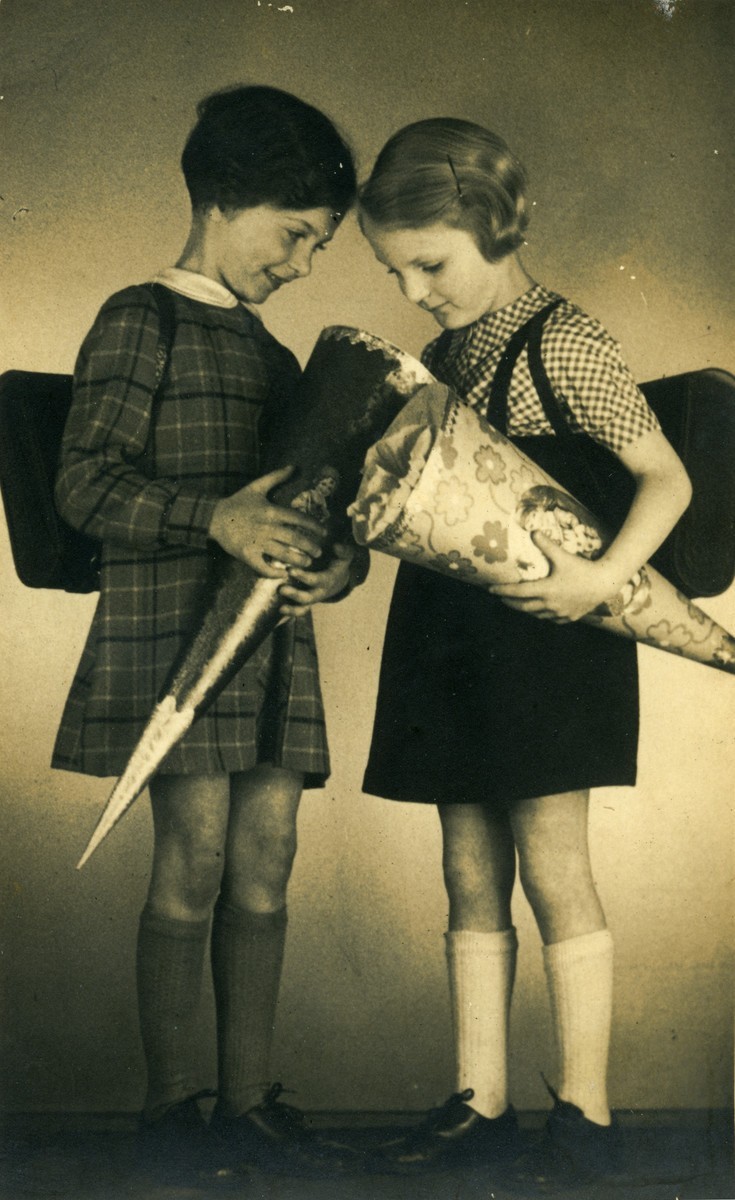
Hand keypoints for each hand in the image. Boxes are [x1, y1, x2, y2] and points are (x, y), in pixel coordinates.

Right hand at [209, 465, 325, 575]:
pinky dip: (275, 572)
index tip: (324, 532)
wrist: (214, 517)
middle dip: (310, 547)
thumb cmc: (238, 502)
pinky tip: (284, 574)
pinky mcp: (247, 554)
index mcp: (272, 511)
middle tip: (319, 553)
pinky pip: (263, 567)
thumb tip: (293, 466)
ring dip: (298, 561)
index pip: (299, 519)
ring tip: (307, 564)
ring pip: (283, 554)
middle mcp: (267, 527)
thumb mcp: (257, 487)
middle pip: (295, 539)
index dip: (314, 526)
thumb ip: (276, 477)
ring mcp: (257, 542)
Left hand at [278, 543, 355, 616]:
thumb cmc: (339, 562)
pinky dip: (291, 612)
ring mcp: (313, 598)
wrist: (340, 577)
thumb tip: (336, 546)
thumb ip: (343, 551)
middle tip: (281, 589)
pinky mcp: (306, 602)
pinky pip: (300, 611)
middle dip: (295, 594)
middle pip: (308, 597)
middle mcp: (320, 592)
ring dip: (292, 608)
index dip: (303, 577)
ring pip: (303, 607)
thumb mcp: (345, 556)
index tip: (290, 570)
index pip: (315, 580)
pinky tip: (281, 610)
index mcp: (328, 580)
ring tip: (281, 607)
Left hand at [489, 531, 620, 622]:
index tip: (491, 590)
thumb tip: (532, 531)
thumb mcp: (563, 556)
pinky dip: (542, 614)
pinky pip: (550, 619)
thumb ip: (546, 545)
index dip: (503, 591)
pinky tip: (540, 610)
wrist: (604, 583)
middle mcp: (550, 605)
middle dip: (510, 602)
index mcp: (546, 590)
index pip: (518, 592)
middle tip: (501, 598)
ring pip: (536, 615)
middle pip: (523, 607)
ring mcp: (559, 614)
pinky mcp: (568, 618)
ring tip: (519, 603)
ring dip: (526, 609)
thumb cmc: (582, 569)